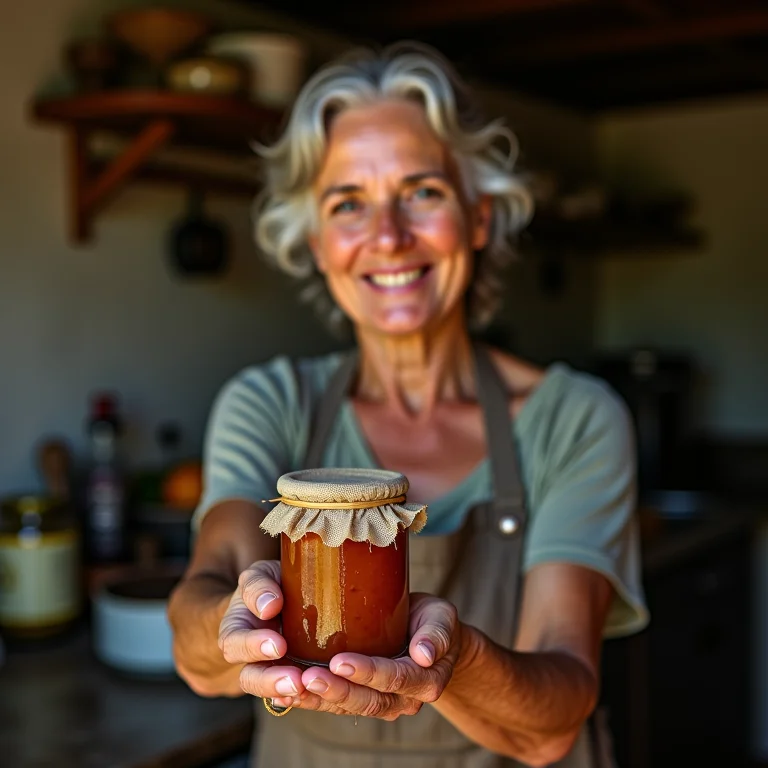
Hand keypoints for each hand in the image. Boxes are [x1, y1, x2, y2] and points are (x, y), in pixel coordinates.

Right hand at [218, 560, 305, 700]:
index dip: (254, 646)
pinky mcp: (287, 678)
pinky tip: (307, 697)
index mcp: (236, 628)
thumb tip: (269, 605)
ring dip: (284, 692)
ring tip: (303, 690)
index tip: (278, 645)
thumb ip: (259, 585)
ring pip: (267, 691)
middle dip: (268, 680)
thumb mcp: (260, 575)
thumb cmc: (269, 586)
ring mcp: (267, 670)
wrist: (276, 602)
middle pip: (248, 677)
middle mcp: (247, 656)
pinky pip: (286, 696)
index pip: (235, 641)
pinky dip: (294, 699)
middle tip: (294, 679)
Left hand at [260, 593, 462, 720]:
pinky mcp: (359, 699)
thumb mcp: (442, 618)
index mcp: (424, 680)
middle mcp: (402, 699)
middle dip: (336, 690)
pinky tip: (284, 694)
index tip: (340, 661)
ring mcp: (380, 703)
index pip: (394, 678)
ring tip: (291, 686)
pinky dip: (309, 701)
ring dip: (318, 699)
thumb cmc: (433, 621)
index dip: (367, 672)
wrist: (429, 636)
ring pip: (347, 707)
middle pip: (368, 699)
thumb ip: (437, 633)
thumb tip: (425, 654)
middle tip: (308, 677)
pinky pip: (334, 705)